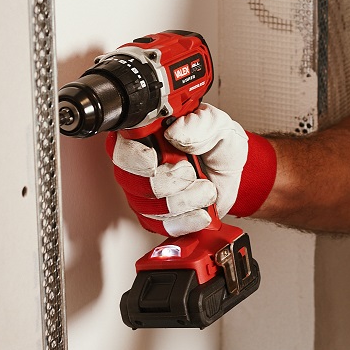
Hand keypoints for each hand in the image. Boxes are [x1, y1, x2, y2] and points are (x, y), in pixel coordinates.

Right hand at [107, 105, 276, 235]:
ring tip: (205, 189)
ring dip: (181, 201)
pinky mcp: (156, 216)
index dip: (134, 155)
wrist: (229, 171)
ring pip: (146, 206)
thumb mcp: (217, 125)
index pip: (121, 146)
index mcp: (145, 135)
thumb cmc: (216, 144)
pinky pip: (160, 225)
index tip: (155, 159)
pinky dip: (184, 221)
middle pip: (129, 180)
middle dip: (164, 181)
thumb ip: (200, 124)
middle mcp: (138, 165)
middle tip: (190, 172)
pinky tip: (200, 213)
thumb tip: (175, 132)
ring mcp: (144, 193)